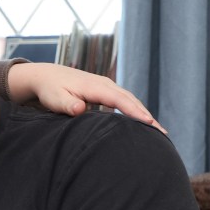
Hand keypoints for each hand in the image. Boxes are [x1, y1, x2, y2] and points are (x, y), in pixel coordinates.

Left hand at [7, 62, 164, 133]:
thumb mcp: (55, 98)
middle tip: (162, 132)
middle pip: (131, 100)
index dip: (135, 111)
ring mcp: (107, 87)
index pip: (120, 100)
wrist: (47, 76)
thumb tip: (81, 108)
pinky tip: (141, 123)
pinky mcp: (105, 92)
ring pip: (130, 100)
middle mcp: (105, 85)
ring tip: (158, 131)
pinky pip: (124, 101)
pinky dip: (134, 110)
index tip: (149, 123)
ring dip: (144, 113)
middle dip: (146, 115)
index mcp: (95, 87)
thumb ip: (68, 104)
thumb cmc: (50, 90)